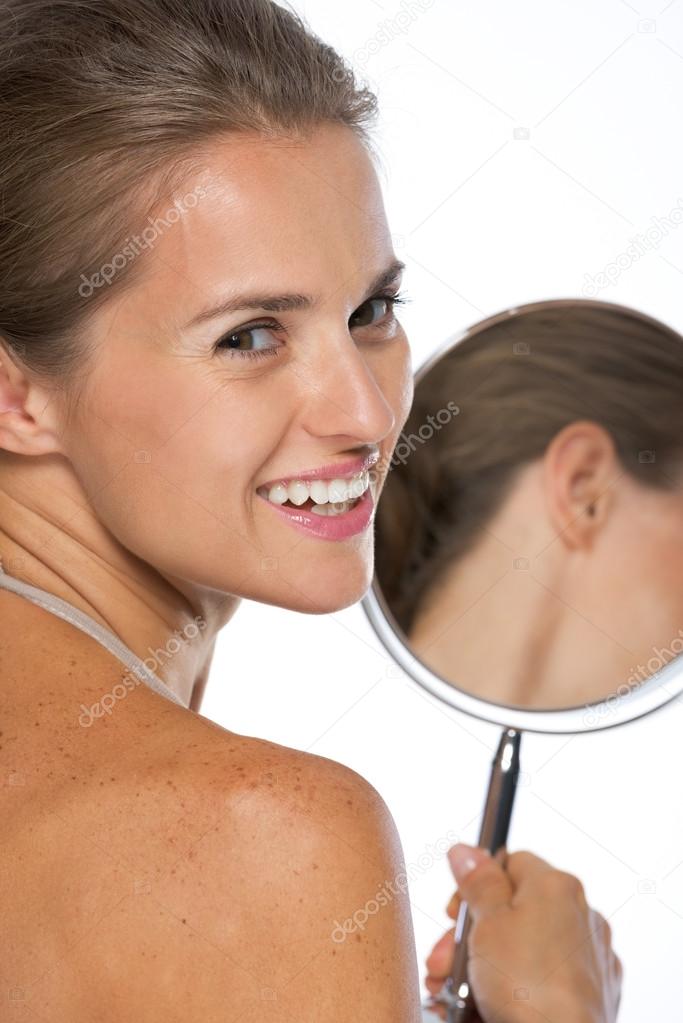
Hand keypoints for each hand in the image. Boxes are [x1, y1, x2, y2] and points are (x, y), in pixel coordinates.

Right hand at [424, 844, 621, 1022]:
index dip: (475, 887)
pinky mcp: (595, 995)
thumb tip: (466, 851)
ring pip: (526, 949)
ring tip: (453, 991)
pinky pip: (546, 980)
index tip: (455, 916)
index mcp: (556, 886)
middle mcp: (581, 914)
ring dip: (485, 966)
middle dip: (472, 937)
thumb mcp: (487, 924)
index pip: (508, 864)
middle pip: (514, 910)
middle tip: (444, 963)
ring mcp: (591, 957)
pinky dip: (518, 989)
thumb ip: (477, 882)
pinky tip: (485, 1006)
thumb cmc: (527, 987)